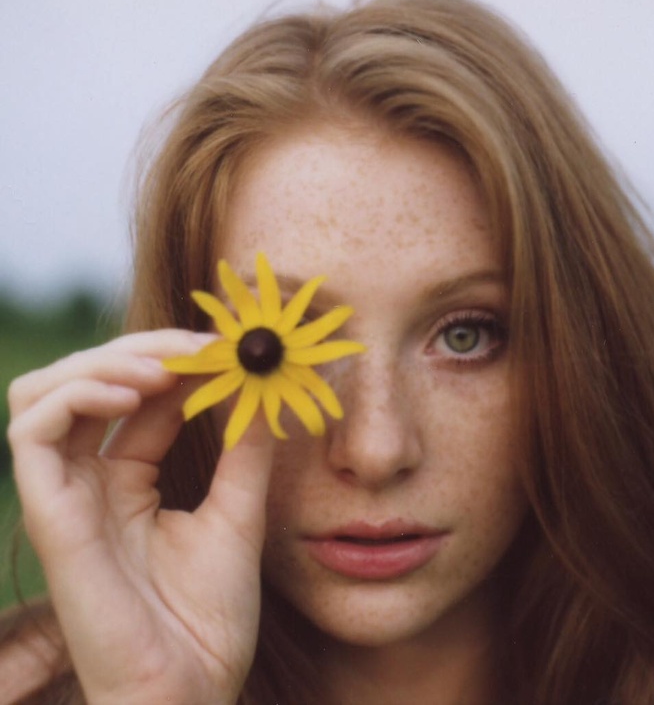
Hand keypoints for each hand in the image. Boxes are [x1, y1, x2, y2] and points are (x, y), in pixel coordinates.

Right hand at [8, 330, 273, 703]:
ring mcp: (66, 495)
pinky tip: (135, 394)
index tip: (227, 347)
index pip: (139, 395)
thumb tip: (258, 383)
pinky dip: (79, 396)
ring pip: (47, 393)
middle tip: (200, 347)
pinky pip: (33, 432)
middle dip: (144, 350)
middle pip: (90, 381)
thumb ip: (243, 448)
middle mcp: (91, 480)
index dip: (177, 362)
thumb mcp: (239, 512)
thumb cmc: (210, 616)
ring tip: (167, 368)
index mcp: (129, 479)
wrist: (192, 692)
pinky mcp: (50, 514)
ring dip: (106, 363)